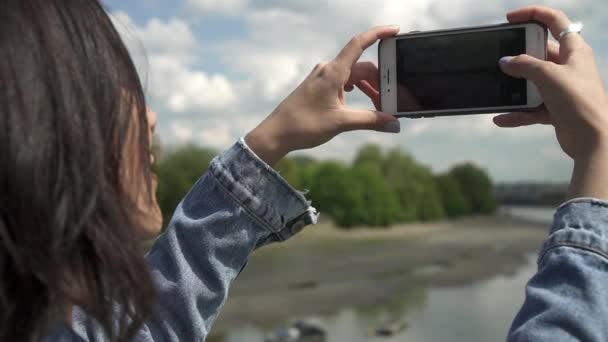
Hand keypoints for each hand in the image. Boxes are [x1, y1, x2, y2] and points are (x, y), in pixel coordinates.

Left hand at [245, 26, 400, 165]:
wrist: (276, 134)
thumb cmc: (304, 125)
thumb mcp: (341, 123)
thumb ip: (370, 121)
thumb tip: (394, 124)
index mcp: (334, 72)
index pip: (359, 44)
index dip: (378, 34)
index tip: (395, 30)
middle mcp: (328, 70)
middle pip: (362, 67)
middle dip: (379, 82)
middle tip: (392, 99)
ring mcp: (322, 78)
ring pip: (354, 77)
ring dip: (368, 89)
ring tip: (380, 107)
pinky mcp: (319, 88)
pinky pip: (343, 84)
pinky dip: (356, 92)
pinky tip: (361, 106)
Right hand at [493, 6, 607, 198]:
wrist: (594, 139)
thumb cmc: (579, 101)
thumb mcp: (550, 76)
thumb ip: (525, 66)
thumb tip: (505, 62)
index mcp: (574, 49)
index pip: (554, 21)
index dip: (532, 14)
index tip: (510, 20)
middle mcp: (568, 66)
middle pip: (538, 53)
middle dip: (518, 56)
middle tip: (499, 59)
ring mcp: (561, 88)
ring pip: (532, 81)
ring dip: (516, 87)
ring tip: (498, 89)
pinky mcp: (555, 109)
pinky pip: (530, 107)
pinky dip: (517, 112)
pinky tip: (501, 117)